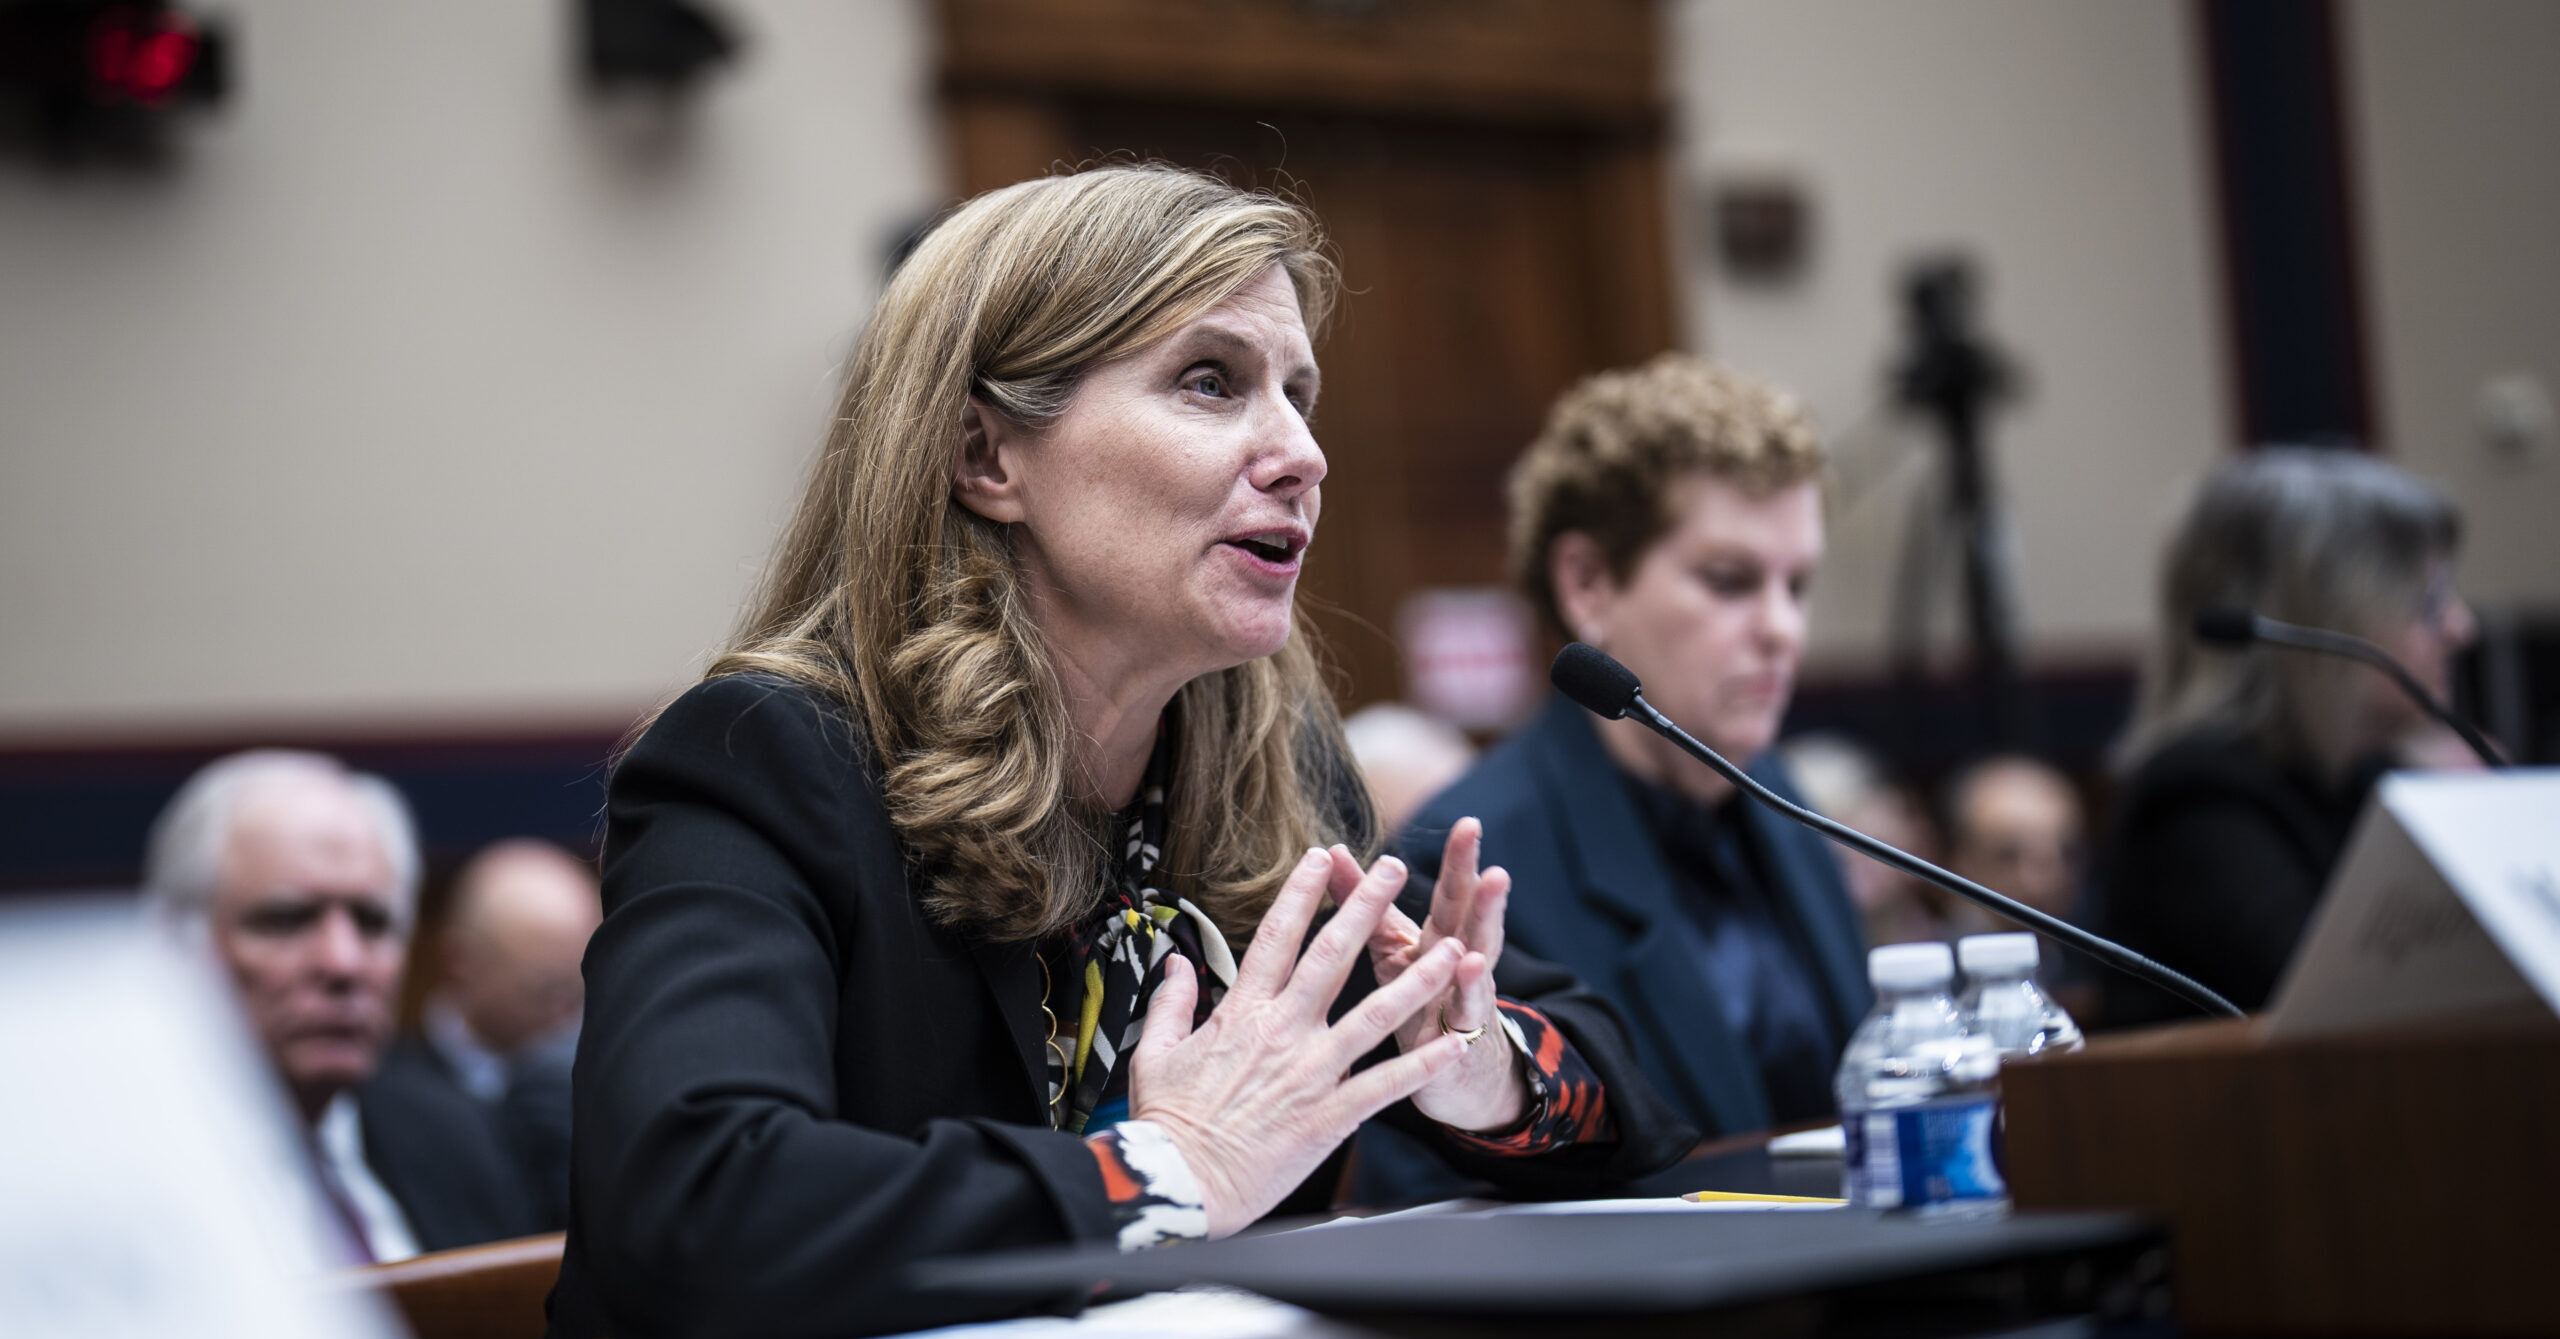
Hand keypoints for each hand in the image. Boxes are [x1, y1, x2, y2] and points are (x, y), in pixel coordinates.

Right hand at [1128, 847, 1471, 1237]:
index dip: (1301, 893)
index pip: (1277, 937)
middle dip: (1367, 907)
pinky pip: (1386, 1084)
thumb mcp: (1156, 1051)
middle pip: (1333, 956)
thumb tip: (1175, 961)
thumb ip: (1171, 1000)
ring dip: (1417, 980)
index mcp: (1242, 1012)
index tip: (1321, 857)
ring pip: (1375, 1014)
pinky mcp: (1330, 1115)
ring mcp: (1311, 1072)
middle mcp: (1283, 1032)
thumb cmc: (1168, 1121)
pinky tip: (1453, 1042)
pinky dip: (1422, 1063)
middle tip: (1394, 868)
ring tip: (1451, 949)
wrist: (1181, 1183)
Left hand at [1353, 817, 1526, 1132]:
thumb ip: (1365, 902)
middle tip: (1490, 857)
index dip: (1459, 863)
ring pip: (1478, 963)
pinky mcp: (1457, 1044)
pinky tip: (1468, 968)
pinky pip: (1464, 1017)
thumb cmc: (1415, 1003)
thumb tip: (1332, 851)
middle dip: (1482, 889)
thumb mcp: (1392, 950)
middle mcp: (1459, 965)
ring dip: (1485, 931)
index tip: (1467, 822)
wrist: (1452, 1077)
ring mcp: (1464, 1003)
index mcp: (1438, 941)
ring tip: (1492, 904)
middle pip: (1472, 921)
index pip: (1452, 896)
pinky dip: (1468, 992)